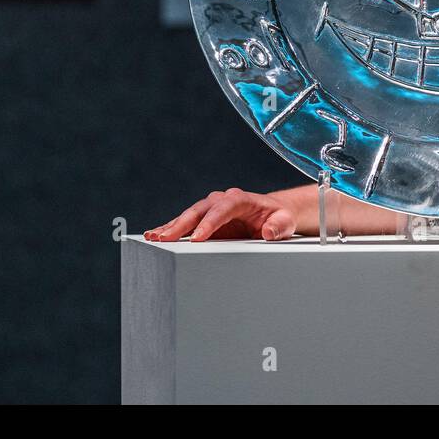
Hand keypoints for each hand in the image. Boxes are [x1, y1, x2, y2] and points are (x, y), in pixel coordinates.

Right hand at [145, 188, 296, 241]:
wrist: (274, 213)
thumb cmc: (279, 218)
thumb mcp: (285, 223)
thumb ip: (279, 227)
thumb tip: (268, 232)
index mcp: (240, 199)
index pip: (222, 209)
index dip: (210, 223)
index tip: (199, 238)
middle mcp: (222, 201)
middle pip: (199, 211)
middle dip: (182, 224)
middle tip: (165, 238)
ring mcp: (211, 209)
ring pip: (188, 216)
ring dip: (171, 227)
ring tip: (153, 237)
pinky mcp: (205, 220)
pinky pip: (186, 224)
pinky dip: (171, 229)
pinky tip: (156, 235)